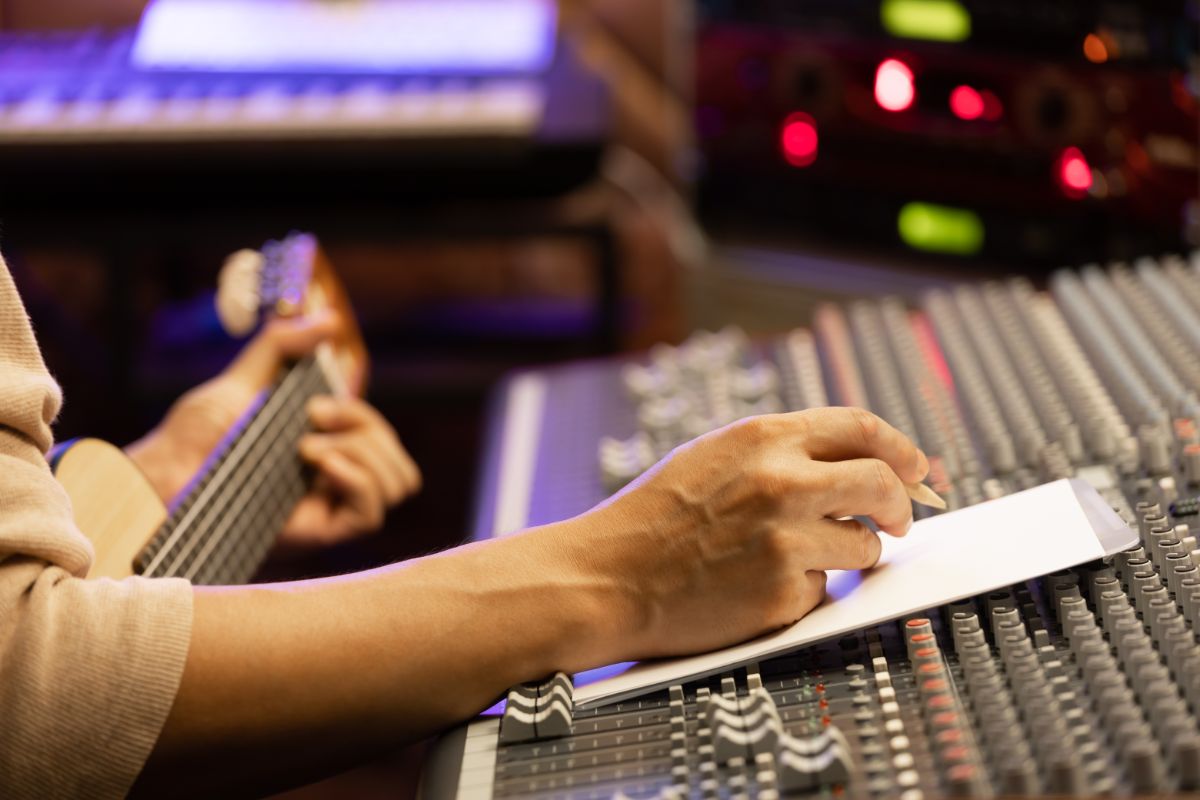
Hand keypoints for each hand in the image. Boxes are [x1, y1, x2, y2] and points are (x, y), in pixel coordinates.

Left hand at [127, 314, 419, 546]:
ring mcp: (329, 508)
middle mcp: (335, 482)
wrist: (164, 471)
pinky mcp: (318, 533)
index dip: (363, 416)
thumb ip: (284, 346)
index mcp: (328, 449)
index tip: (313, 405)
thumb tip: (332, 320)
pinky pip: (371, 515)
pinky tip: (319, 465)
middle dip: (369, 431)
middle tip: (311, 423)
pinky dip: (356, 480)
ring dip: (363, 455)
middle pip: (400, 464)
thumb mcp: (244, 378)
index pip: (384, 439)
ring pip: (397, 486)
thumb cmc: (195, 433)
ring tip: (307, 450)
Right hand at [553, 407, 927, 662]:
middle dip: (902, 504)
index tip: (916, 466)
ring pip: (864, 544)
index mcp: (762, 439)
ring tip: (798, 557)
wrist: (606, 577)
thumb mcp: (713, 456)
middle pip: (882, 482)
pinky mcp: (783, 592)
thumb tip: (849, 462)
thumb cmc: (652, 519)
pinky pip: (824, 589)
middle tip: (898, 518)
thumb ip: (781, 453)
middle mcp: (781, 482)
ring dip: (850, 551)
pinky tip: (758, 584)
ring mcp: (785, 539)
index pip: (861, 427)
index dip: (900, 447)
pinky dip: (804, 589)